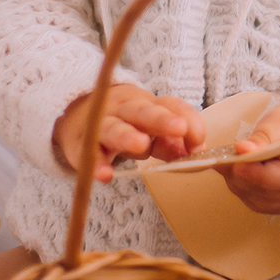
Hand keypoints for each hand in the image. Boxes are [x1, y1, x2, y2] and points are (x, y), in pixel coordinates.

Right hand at [53, 84, 205, 182]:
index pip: (170, 105)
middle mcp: (124, 109)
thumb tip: (198, 153)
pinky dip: (96, 163)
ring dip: (128, 136)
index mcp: (147, 104)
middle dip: (161, 119)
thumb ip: (171, 143)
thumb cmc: (125, 124)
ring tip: (141, 145)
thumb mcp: (149, 130)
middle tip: (178, 128)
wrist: (79, 115)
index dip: (188, 120)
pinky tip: (105, 175)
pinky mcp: (81, 144)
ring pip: (114, 127)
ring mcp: (101, 124)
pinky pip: (89, 153)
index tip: (200, 140)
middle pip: (143, 111)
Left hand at [216, 105, 279, 214]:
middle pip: (267, 191)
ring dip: (238, 182)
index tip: (236, 163)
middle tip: (223, 157)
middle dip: (241, 175)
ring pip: (257, 200)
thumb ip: (265, 134)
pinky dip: (243, 188)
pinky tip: (238, 171)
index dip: (257, 174)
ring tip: (229, 161)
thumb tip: (243, 149)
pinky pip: (255, 203)